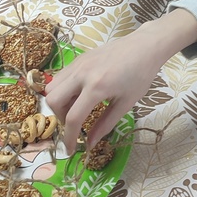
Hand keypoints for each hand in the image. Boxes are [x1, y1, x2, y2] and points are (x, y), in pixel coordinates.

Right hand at [45, 9, 196, 152]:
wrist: (144, 47)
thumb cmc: (140, 76)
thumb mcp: (125, 104)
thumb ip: (105, 125)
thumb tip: (90, 144)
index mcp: (96, 87)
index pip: (73, 118)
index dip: (69, 137)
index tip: (70, 150)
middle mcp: (82, 74)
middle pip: (53, 100)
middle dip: (60, 117)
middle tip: (75, 123)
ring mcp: (78, 64)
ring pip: (52, 87)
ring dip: (59, 103)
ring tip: (76, 108)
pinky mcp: (78, 58)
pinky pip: (60, 77)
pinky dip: (62, 90)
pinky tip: (79, 94)